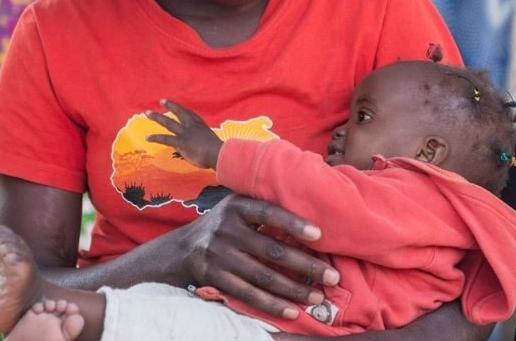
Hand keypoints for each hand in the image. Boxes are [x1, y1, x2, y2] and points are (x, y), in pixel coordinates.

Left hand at [145, 99, 222, 168]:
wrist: (217, 153)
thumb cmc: (218, 151)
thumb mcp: (211, 142)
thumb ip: (203, 143)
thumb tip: (200, 149)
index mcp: (201, 125)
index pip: (190, 114)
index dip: (183, 109)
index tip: (178, 106)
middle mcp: (192, 126)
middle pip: (179, 112)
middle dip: (170, 106)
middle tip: (162, 101)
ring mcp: (185, 132)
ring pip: (168, 122)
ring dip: (157, 117)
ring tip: (147, 113)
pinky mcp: (180, 141)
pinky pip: (165, 138)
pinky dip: (155, 138)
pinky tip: (147, 138)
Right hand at [181, 194, 339, 319]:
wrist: (183, 248)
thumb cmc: (224, 224)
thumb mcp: (237, 205)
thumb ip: (264, 204)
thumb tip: (311, 204)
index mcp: (236, 207)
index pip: (268, 212)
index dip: (293, 223)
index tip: (319, 235)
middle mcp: (226, 229)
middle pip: (271, 249)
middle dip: (305, 265)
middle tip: (332, 276)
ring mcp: (218, 255)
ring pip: (262, 276)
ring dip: (293, 289)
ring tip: (318, 297)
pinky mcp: (214, 278)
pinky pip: (247, 294)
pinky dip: (271, 305)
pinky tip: (291, 311)